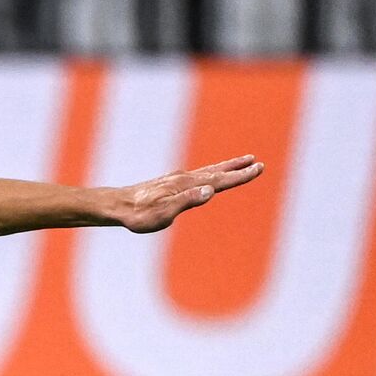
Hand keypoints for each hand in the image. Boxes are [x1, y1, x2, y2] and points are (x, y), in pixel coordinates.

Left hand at [114, 154, 263, 233]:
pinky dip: (210, 172)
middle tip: (257, 162)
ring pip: (207, 171)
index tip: (258, 168)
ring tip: (241, 161)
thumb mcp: (164, 213)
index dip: (240, 176)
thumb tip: (210, 190)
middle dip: (237, 168)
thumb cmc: (139, 214)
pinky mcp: (169, 183)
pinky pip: (197, 175)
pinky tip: (208, 175)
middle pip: (217, 172)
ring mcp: (177, 180)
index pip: (220, 180)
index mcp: (187, 185)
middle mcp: (184, 179)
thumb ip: (187, 201)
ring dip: (226, 167)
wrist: (117, 205)